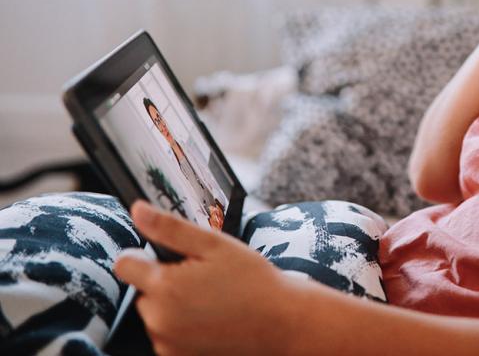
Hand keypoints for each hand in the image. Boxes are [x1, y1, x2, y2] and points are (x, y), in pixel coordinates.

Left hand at [115, 201, 306, 355]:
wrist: (281, 322)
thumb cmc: (252, 281)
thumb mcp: (214, 245)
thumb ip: (170, 228)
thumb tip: (137, 210)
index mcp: (164, 287)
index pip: (124, 264)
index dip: (144, 255)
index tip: (169, 256)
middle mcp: (159, 320)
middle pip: (142, 291)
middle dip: (165, 281)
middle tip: (203, 277)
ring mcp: (168, 344)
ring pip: (156, 313)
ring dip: (174, 305)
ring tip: (212, 298)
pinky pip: (169, 335)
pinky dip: (184, 326)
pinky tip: (212, 317)